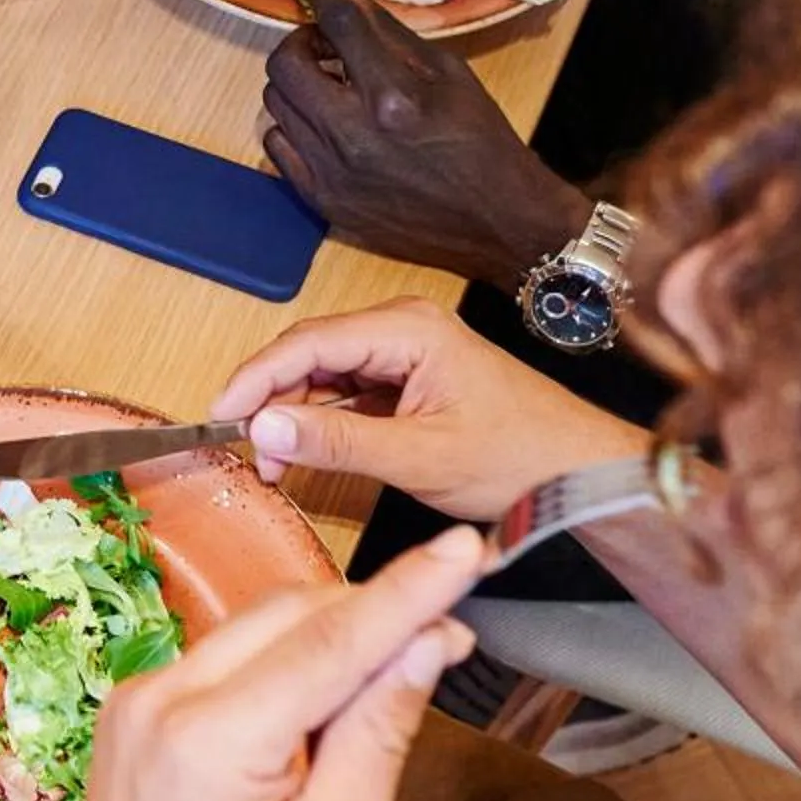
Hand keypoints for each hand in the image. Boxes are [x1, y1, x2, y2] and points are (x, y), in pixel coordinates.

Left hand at [45, 527, 486, 800]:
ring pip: (253, 627)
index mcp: (213, 739)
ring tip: (380, 692)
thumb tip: (422, 645)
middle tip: (445, 638)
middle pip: (288, 613)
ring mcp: (134, 698)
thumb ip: (378, 736)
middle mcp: (160, 699)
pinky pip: (219, 657)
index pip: (331, 639)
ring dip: (324, 639)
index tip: (462, 549)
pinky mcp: (129, 709)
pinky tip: (311, 714)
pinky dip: (276, 665)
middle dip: (370, 614)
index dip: (407, 590)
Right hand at [209, 297, 650, 522]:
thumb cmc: (522, 458)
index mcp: (407, 330)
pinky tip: (305, 454)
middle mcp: (402, 328)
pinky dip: (321, 423)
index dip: (254, 380)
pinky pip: (347, 392)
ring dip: (293, 415)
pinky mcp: (408, 379)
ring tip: (273, 464)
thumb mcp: (420, 457)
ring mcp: (405, 352)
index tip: (219, 418)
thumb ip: (337, 442)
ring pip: (323, 375)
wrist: (581, 473)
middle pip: (308, 354)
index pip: (306, 344)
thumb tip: (265, 428)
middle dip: (269, 400)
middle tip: (241, 448)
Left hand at [262, 0, 590, 287]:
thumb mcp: (447, 73)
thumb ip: (388, 30)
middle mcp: (353, 135)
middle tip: (326, 46)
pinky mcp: (322, 201)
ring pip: (274, 103)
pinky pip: (276, 146)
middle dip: (301, 42)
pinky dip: (294, 125)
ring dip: (298, 84)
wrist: (498, 221)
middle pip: (285, 64)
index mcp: (394, 97)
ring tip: (332, 87)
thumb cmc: (480, 140)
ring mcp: (332, 172)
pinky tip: (325, 125)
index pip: (337, 25)